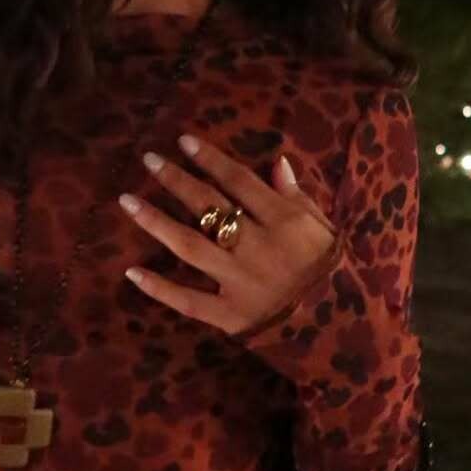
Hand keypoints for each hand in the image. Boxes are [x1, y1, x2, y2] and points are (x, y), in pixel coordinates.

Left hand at [118, 132, 342, 335]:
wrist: (343, 329)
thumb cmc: (331, 272)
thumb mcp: (324, 228)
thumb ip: (297, 197)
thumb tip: (276, 161)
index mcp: (284, 222)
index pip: (239, 182)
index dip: (210, 159)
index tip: (183, 141)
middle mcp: (257, 247)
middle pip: (209, 207)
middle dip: (176, 180)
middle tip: (148, 160)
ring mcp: (240, 283)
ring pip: (190, 247)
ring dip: (156, 222)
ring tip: (127, 201)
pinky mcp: (230, 316)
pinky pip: (189, 300)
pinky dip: (160, 288)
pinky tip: (132, 272)